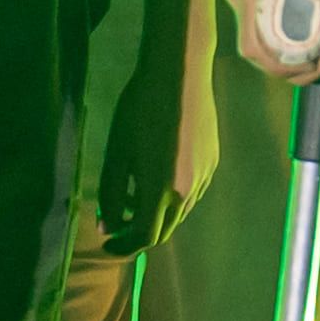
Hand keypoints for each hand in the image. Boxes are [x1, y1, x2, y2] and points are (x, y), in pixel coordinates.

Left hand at [98, 44, 220, 253]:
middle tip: (116, 228)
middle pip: (164, 231)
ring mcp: (204, 177)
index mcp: (161, 191)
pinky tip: (155, 174)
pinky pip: (191, 192)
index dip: (123, 247)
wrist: (178, 73)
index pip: (144, 238)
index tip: (107, 245)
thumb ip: (111, 195)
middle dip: (138, 235)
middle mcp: (187, 191)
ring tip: (132, 197)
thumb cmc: (138, 110)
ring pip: (179, 213)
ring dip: (155, 215)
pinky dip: (171, 197)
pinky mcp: (212, 163)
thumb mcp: (116, 153)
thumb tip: (107, 227)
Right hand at [221, 0, 319, 82]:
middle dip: (286, 66)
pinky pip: (249, 28)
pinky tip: (293, 43)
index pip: (263, 49)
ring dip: (277, 58)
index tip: (319, 64)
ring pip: (251, 43)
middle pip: (255, 49)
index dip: (291, 68)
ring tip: (308, 56)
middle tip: (317, 64)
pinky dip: (270, 43)